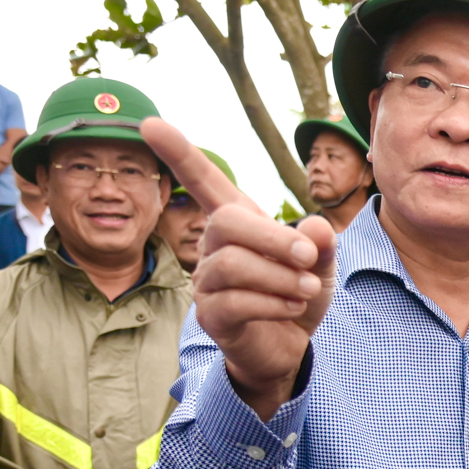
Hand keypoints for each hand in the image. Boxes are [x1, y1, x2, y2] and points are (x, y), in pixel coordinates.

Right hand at [143, 117, 335, 419]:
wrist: (290, 346)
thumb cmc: (297, 295)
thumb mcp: (319, 265)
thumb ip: (320, 243)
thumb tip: (314, 227)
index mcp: (237, 223)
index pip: (203, 181)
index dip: (179, 153)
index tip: (149, 122)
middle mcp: (212, 246)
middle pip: (225, 223)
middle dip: (273, 239)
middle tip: (309, 258)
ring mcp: (206, 281)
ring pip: (231, 264)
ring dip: (278, 276)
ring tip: (306, 289)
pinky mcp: (210, 316)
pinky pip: (235, 302)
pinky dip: (272, 303)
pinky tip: (293, 307)